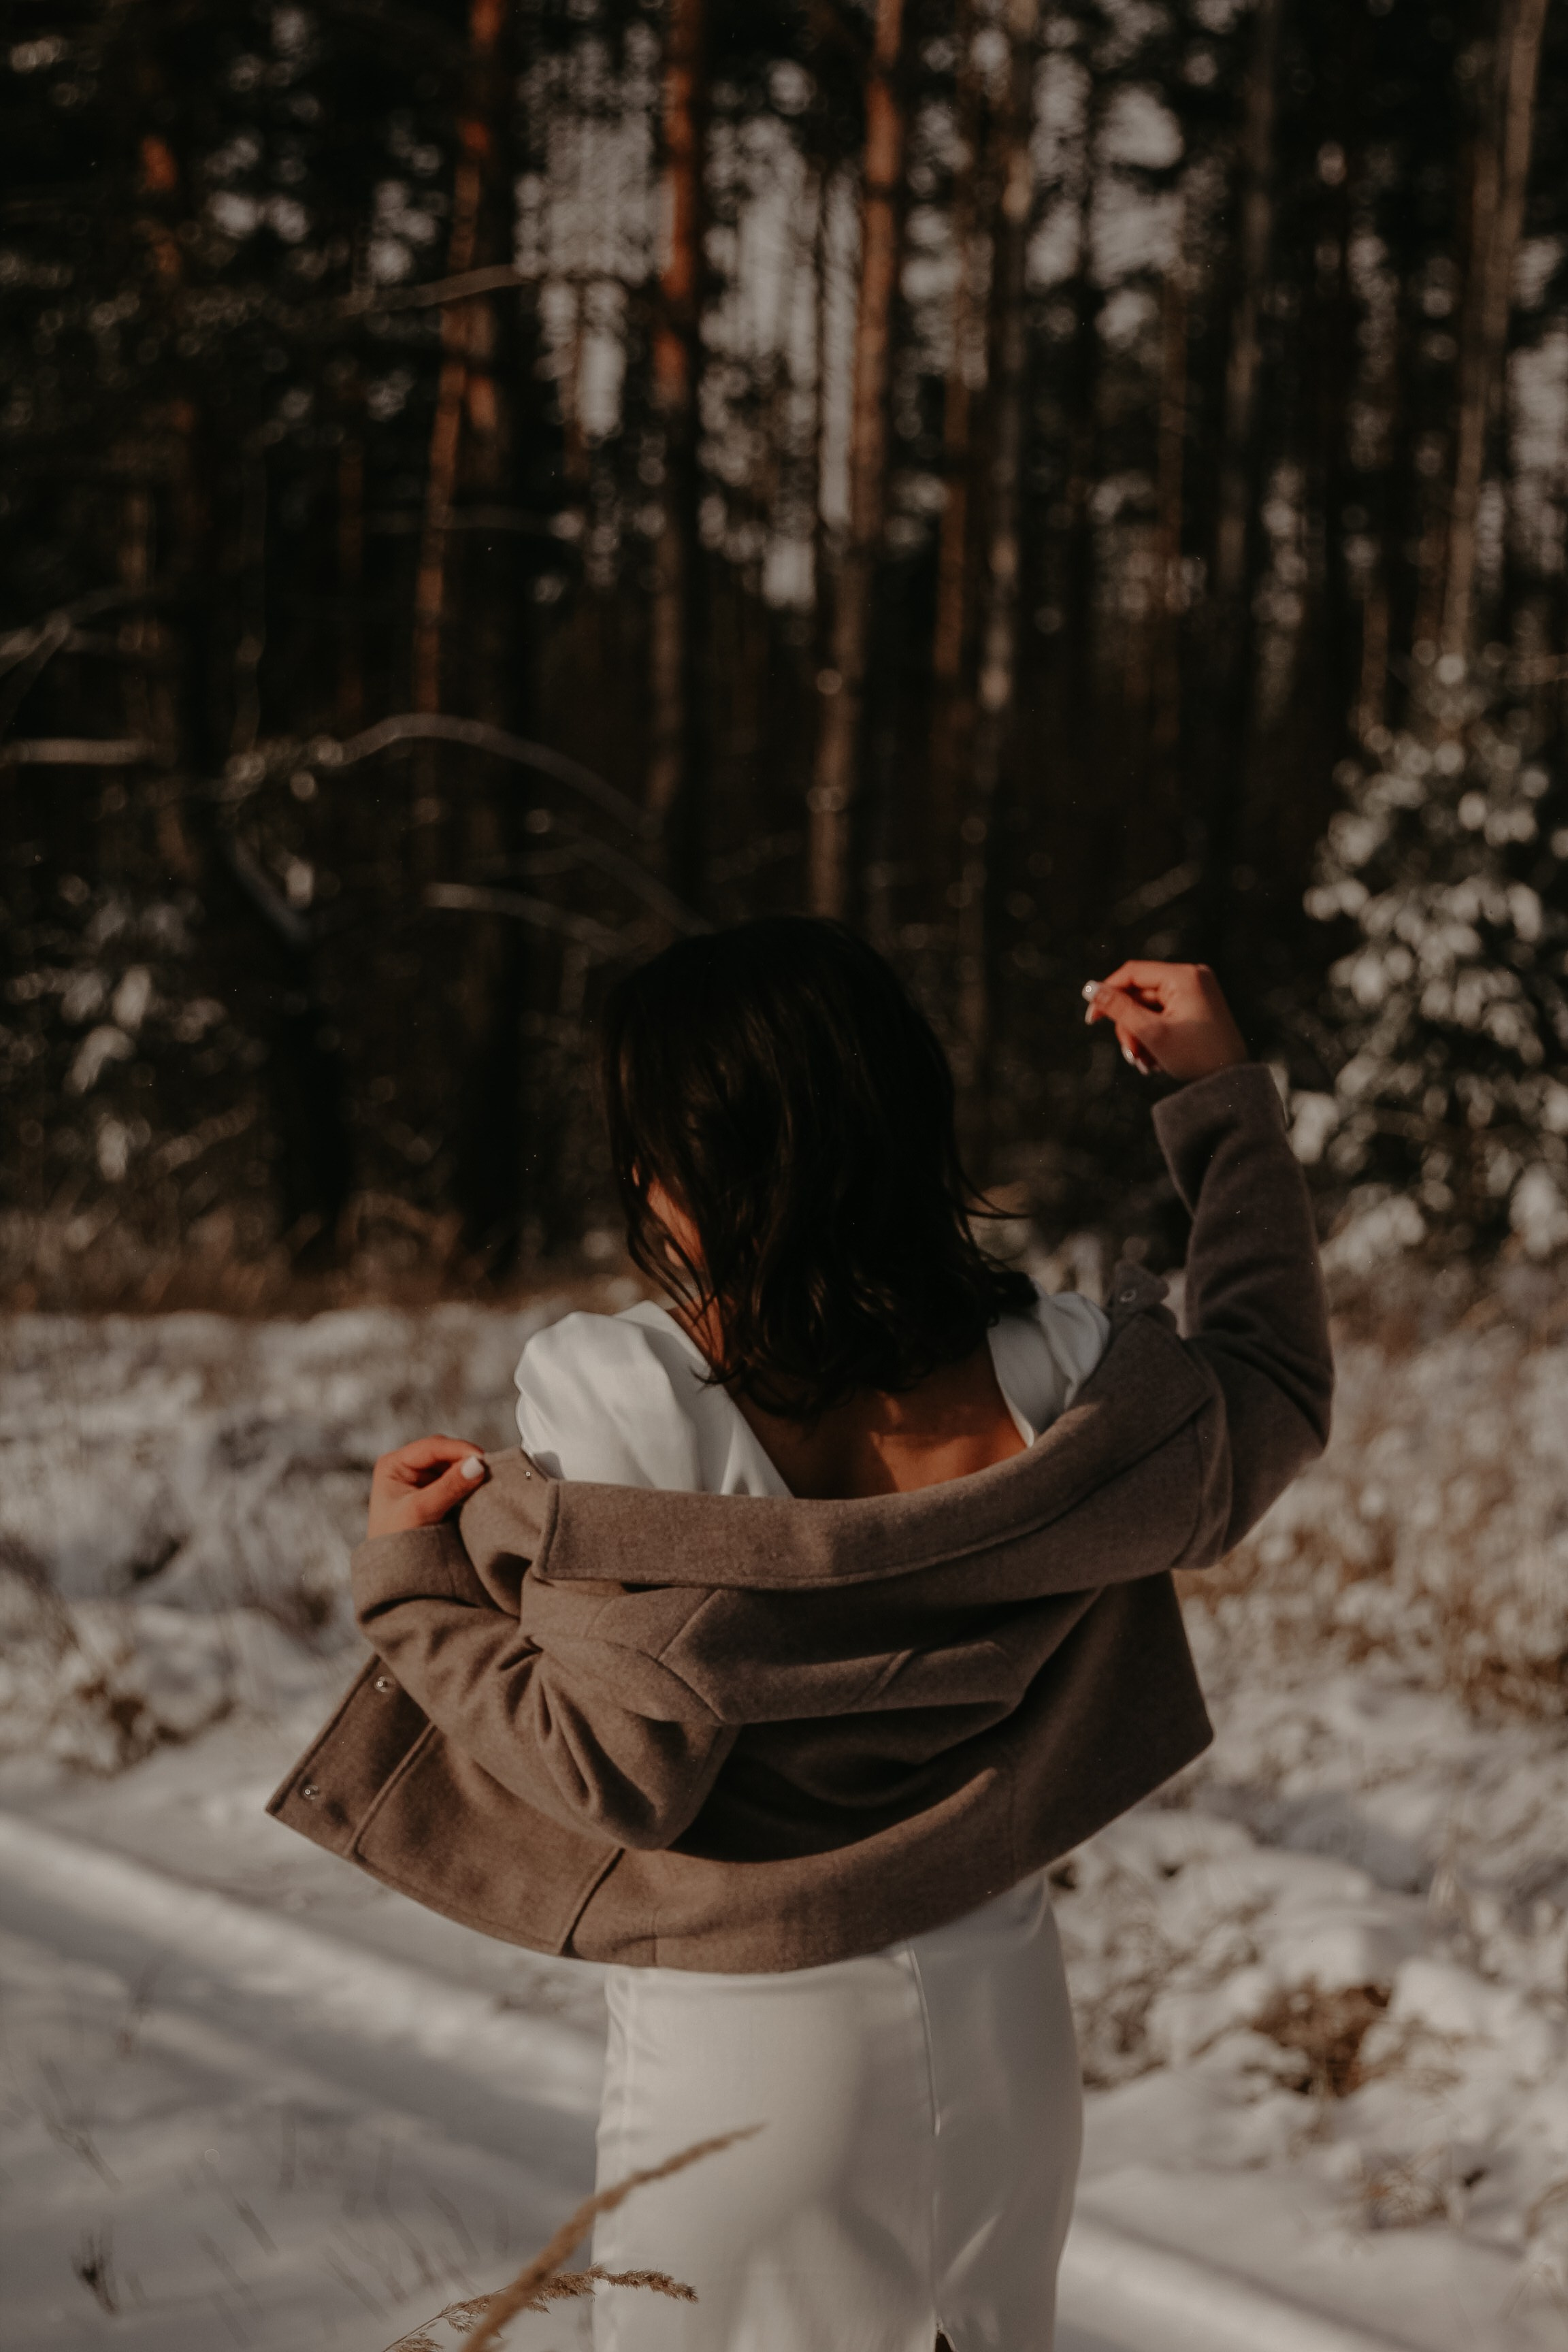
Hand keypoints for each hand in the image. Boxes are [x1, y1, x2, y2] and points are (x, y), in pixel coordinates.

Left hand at [367, 1435, 488, 1537]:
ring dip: (468, 1472)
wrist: (395, 1574)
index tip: (483, 1460)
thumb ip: (449, 1486)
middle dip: (465, 1460)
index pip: (433, 1447)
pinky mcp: (434, 1494)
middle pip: (445, 1453)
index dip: (459, 1450)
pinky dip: (468, 1484)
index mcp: (394, 1464)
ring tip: (484, 1482)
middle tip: (487, 1472)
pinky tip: (477, 1491)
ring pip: (453, 1466)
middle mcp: (406, 1468)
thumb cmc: (396, 1543)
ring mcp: (421, 1481)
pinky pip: (457, 1481)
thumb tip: (477, 1464)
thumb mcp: (422, 1511)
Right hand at [1083, 961, 1247, 1081]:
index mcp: (1184, 976)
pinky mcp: (1197, 1008)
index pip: (1133, 974)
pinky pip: (1163, 1016)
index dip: (1107, 993)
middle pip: (1140, 995)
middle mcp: (1192, 978)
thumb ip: (1118, 1008)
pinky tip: (1156, 1060)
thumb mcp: (1151, 1033)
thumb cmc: (1195, 1056)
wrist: (1231, 1083)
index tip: (1092, 1019)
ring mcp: (1196, 993)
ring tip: (1145, 1064)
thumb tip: (1089, 988)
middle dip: (1130, 1027)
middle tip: (1131, 1055)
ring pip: (1149, 1009)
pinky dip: (1154, 1036)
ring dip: (1140, 1036)